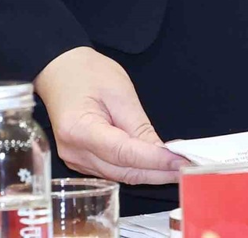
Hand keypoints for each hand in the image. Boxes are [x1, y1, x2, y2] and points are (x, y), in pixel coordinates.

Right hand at [35, 46, 188, 183]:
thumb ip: (139, 125)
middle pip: (123, 170)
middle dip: (158, 172)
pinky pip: (114, 170)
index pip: (124, 153)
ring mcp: (76, 160)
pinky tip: (157, 163)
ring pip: (120, 175)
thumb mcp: (119, 92)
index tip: (180, 161)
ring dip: (150, 173)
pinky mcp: (82, 161)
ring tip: (178, 167)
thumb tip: (162, 152)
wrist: (60, 72)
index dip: (155, 160)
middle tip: (188, 168)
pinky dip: (137, 168)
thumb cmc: (87, 74)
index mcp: (79, 130)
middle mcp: (75, 152)